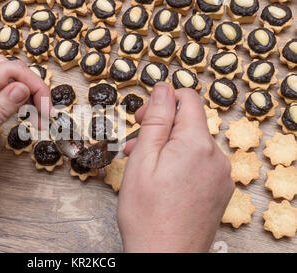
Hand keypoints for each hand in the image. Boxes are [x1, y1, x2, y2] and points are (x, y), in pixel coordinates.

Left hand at [0, 55, 50, 191]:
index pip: (12, 70)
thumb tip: (23, 88)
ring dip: (20, 89)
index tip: (47, 111)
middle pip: (8, 67)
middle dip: (31, 87)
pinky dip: (6, 94)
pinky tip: (12, 112)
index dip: (36, 87)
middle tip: (42, 115)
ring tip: (31, 115)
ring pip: (0, 73)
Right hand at [117, 82, 233, 251]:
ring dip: (167, 148)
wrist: (165, 257)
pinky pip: (199, 165)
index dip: (162, 101)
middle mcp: (216, 157)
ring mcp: (221, 176)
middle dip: (160, 129)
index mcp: (197, 144)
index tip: (142, 117)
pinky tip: (161, 181)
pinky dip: (180, 165)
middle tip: (134, 145)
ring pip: (192, 146)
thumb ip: (156, 119)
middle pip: (189, 124)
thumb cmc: (147, 215)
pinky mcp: (219, 191)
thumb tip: (164, 87)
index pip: (188, 99)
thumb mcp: (143, 159)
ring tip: (143, 166)